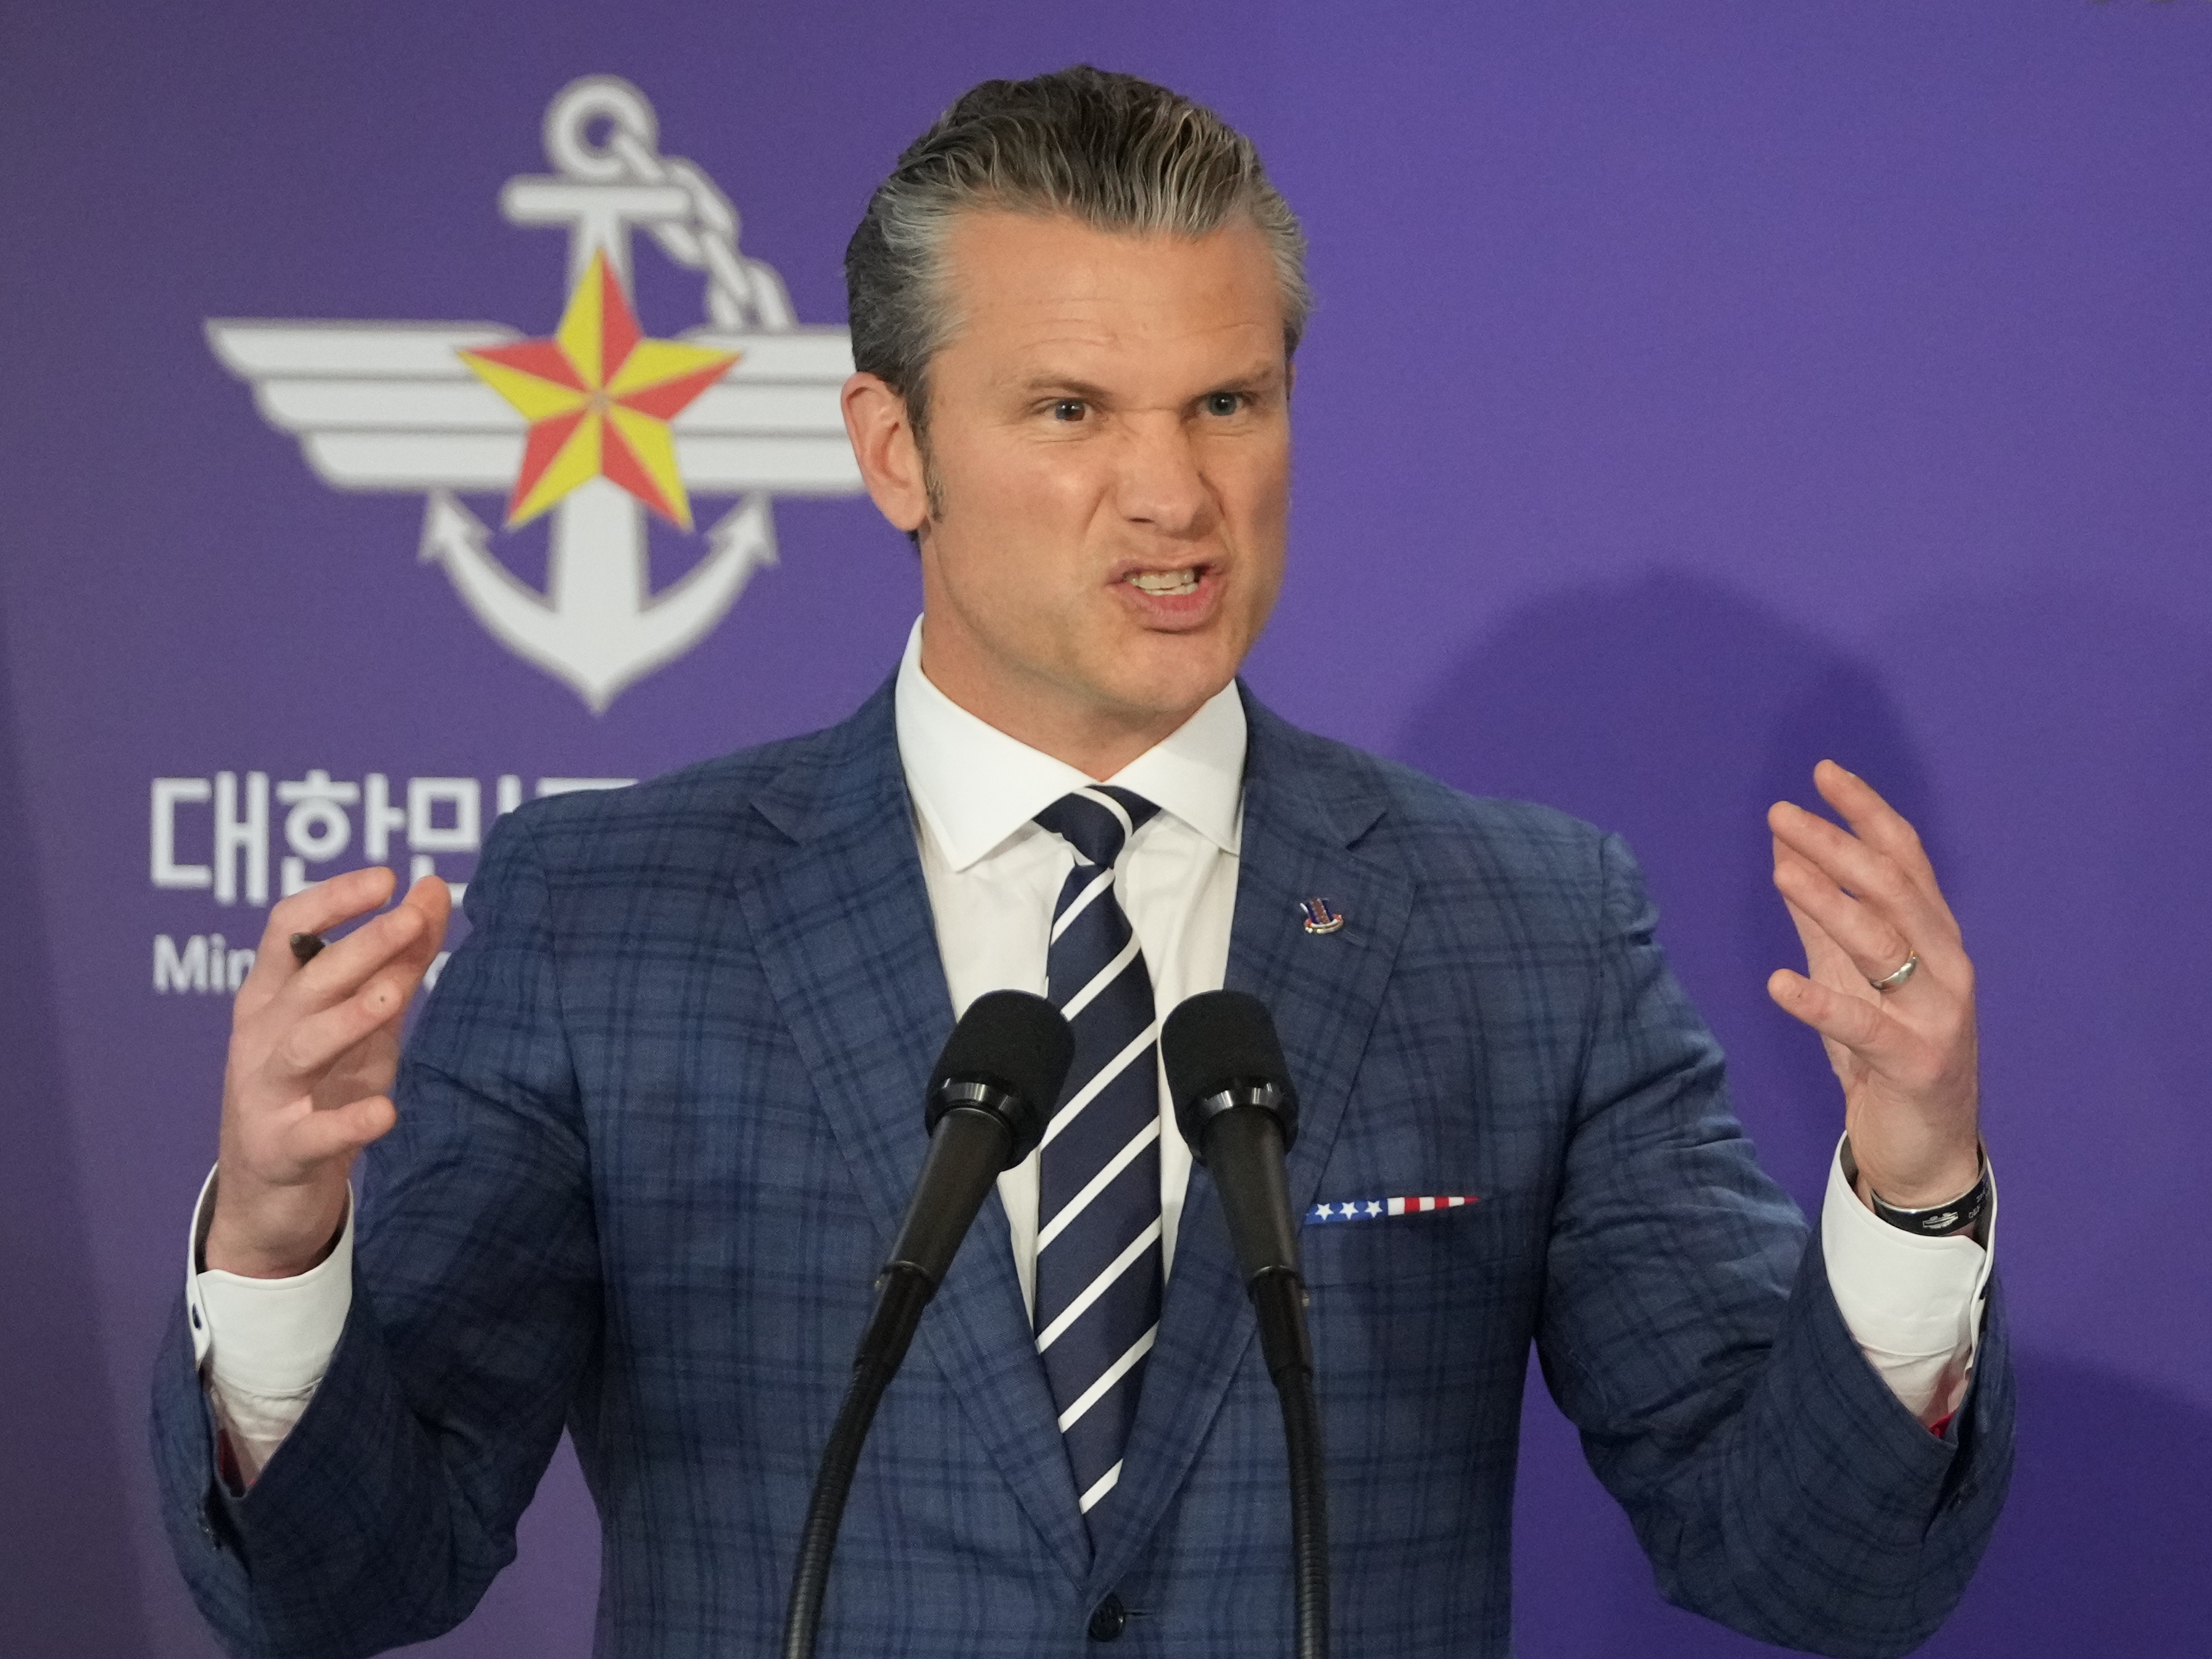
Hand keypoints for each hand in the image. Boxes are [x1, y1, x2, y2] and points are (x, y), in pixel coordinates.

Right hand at [204, 867, 451, 1277]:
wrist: (266, 1195)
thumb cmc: (321, 1087)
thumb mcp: (364, 1019)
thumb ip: (398, 958)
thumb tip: (433, 889)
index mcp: (273, 995)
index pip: (289, 929)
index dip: (334, 899)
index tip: (388, 877)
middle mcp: (261, 1036)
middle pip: (307, 981)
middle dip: (360, 947)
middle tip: (410, 918)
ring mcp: (265, 1094)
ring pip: (301, 1046)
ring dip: (347, 1018)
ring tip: (394, 996)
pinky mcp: (281, 1150)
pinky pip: (312, 1134)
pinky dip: (347, 1124)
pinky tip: (384, 1113)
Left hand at [1766, 761, 1979, 1209]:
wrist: (1925, 1149)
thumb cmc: (1887, 1054)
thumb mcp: (1850, 975)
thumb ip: (1822, 918)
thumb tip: (1787, 852)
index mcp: (1934, 938)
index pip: (1905, 859)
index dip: (1867, 812)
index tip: (1823, 773)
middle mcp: (1946, 966)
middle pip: (1893, 890)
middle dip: (1838, 845)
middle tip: (1782, 813)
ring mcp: (1938, 1014)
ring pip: (1884, 945)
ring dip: (1829, 903)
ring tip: (1781, 869)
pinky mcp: (1918, 1063)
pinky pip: (1865, 1026)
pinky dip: (1820, 1002)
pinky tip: (1778, 983)